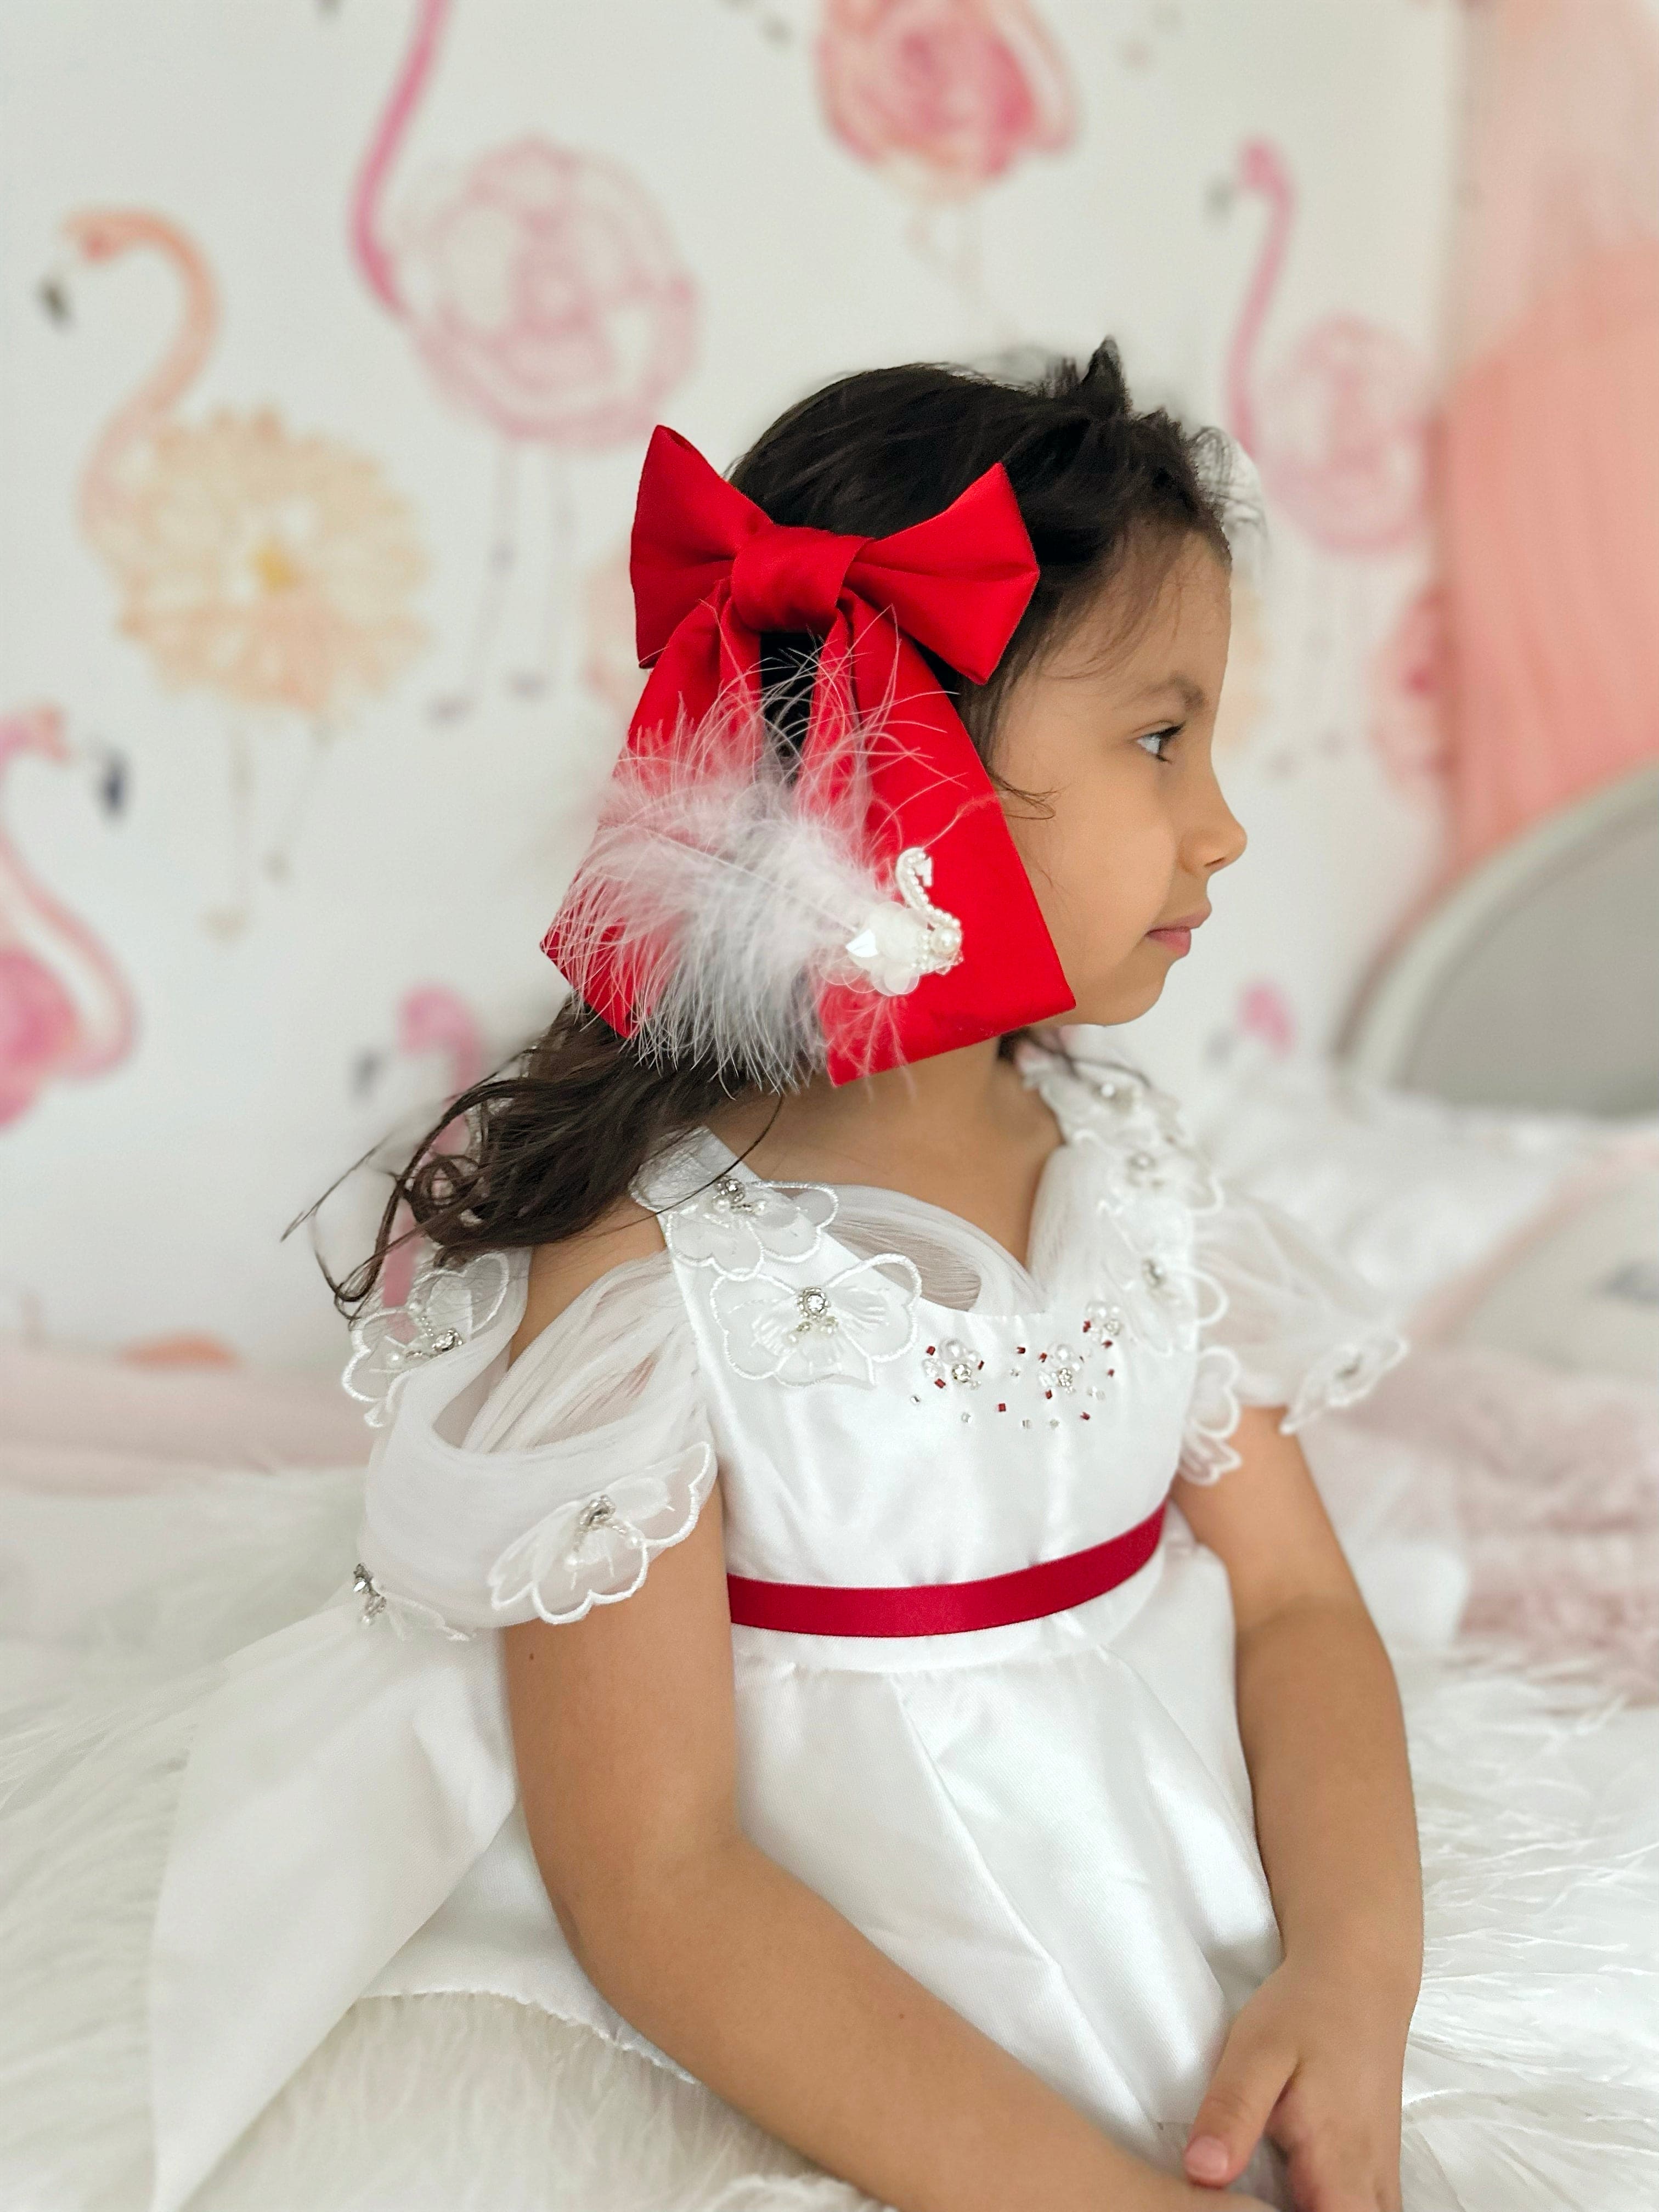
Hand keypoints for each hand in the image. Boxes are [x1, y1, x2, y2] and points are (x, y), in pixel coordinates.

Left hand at [1181, 1957, 1411, 2210]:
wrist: (1358, 1979)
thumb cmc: (1306, 2011)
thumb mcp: (1255, 2050)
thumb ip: (1232, 2113)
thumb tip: (1200, 2174)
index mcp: (1337, 2164)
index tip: (1246, 2209)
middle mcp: (1369, 2183)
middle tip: (1248, 2200)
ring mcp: (1380, 2179)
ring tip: (1265, 2198)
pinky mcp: (1376, 2169)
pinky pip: (1365, 2211)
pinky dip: (1333, 2208)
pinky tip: (1294, 2195)